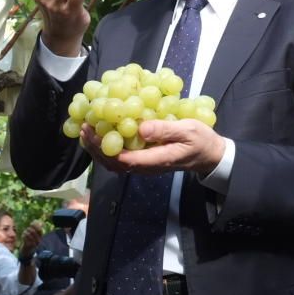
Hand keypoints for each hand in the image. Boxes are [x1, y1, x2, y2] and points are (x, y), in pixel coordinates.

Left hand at [18, 221, 43, 260]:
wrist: (27, 253)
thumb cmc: (31, 242)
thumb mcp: (35, 236)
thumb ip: (36, 229)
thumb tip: (36, 220)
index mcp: (40, 238)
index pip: (39, 229)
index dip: (35, 225)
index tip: (32, 223)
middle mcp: (38, 241)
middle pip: (34, 231)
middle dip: (30, 228)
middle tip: (27, 228)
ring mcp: (33, 244)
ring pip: (29, 234)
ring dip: (26, 232)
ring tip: (25, 232)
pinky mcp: (28, 246)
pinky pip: (25, 238)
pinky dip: (24, 235)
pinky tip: (23, 235)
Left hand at [79, 118, 225, 174]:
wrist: (209, 155)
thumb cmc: (201, 141)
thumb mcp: (188, 130)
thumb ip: (165, 130)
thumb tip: (141, 128)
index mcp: (156, 160)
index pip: (123, 159)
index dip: (104, 146)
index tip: (93, 129)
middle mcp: (147, 166)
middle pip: (114, 163)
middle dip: (96, 147)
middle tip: (84, 128)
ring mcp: (145, 165)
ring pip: (115, 162)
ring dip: (99, 148)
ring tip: (87, 130)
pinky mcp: (145, 160)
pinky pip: (121, 157)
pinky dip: (108, 147)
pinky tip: (103, 133)